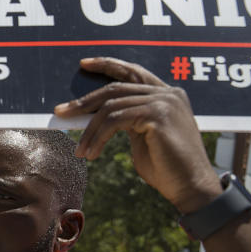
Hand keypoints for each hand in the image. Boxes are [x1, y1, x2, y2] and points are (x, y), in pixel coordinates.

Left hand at [54, 57, 221, 212]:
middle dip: (84, 102)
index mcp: (166, 95)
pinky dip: (98, 138)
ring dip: (89, 131)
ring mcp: (165, 102)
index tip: (83, 64)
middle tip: (60, 112)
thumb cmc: (165, 167)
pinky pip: (115, 121)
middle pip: (114, 89)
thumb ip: (124, 121)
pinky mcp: (158, 116)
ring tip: (80, 151)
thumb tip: (92, 115)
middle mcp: (168, 93)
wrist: (190, 187)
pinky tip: (92, 154)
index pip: (133, 72)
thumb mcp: (140, 137)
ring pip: (110, 108)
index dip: (107, 65)